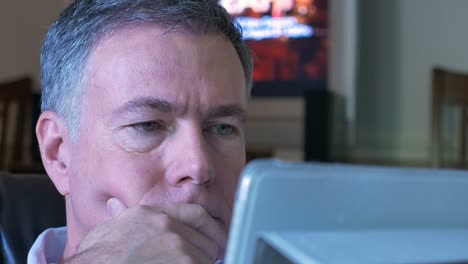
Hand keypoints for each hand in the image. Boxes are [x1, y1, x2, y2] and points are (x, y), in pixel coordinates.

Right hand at [64, 199, 226, 262]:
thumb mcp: (107, 230)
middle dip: (206, 252)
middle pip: (205, 238)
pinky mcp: (184, 263)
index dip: (210, 228)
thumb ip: (119, 216)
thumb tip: (115, 206)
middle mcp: (168, 226)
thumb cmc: (96, 258)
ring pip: (205, 257)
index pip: (196, 214)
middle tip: (206, 260)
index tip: (216, 238)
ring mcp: (177, 246)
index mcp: (153, 214)